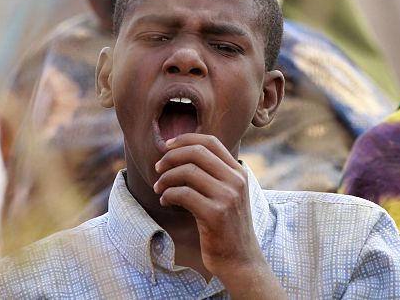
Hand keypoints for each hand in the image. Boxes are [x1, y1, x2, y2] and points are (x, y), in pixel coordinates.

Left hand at [152, 134, 264, 277]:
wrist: (240, 259)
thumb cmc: (227, 227)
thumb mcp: (229, 195)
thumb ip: (216, 175)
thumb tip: (183, 154)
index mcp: (239, 172)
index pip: (211, 142)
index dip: (186, 139)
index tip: (167, 146)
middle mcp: (236, 180)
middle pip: (197, 153)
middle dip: (171, 157)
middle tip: (158, 169)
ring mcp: (227, 197)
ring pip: (188, 172)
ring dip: (166, 178)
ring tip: (159, 188)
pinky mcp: (216, 214)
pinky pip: (183, 194)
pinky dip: (168, 195)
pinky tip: (165, 202)